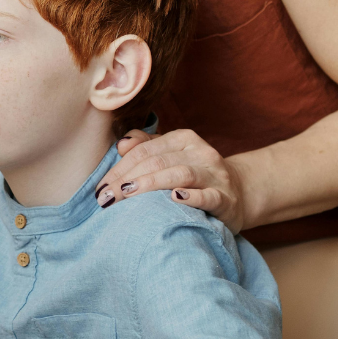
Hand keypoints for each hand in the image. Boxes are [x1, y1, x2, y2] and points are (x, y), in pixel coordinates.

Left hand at [96, 129, 249, 232]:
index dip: (118, 169)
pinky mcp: (225, 198)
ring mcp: (214, 175)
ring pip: (180, 173)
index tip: (99, 189)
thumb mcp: (171, 156)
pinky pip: (208, 196)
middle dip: (126, 179)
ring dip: (150, 184)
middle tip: (105, 198)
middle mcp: (200, 152)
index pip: (144, 151)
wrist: (239, 193)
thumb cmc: (194, 175)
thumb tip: (121, 145)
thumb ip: (146, 148)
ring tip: (127, 194)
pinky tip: (173, 198)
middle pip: (157, 162)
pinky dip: (191, 196)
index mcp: (183, 139)